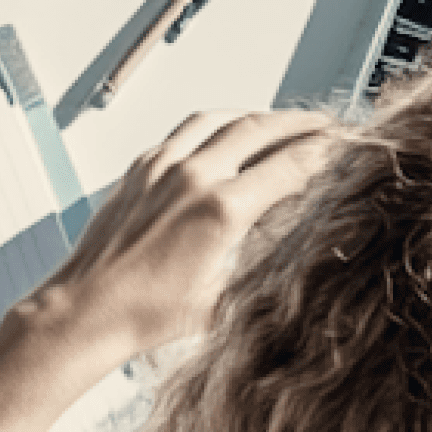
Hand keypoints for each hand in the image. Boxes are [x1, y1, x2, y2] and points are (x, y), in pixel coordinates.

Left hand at [22, 109, 339, 364]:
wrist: (86, 311)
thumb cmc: (144, 315)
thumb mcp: (224, 297)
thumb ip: (260, 262)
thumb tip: (291, 243)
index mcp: (220, 210)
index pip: (288, 165)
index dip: (324, 151)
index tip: (345, 144)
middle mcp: (191, 178)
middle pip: (259, 129)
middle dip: (300, 123)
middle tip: (326, 123)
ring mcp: (161, 168)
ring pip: (220, 119)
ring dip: (256, 115)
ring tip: (280, 120)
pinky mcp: (139, 169)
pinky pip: (185, 130)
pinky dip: (214, 124)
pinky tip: (223, 132)